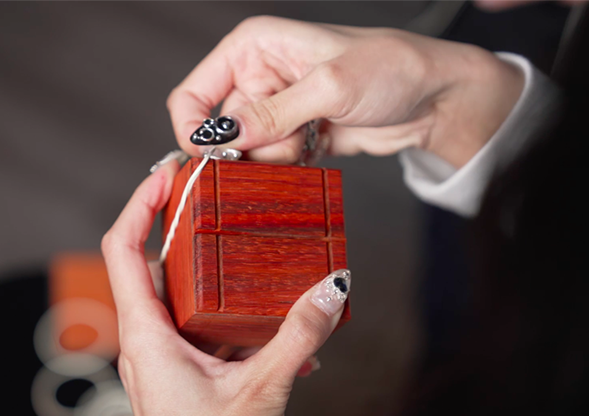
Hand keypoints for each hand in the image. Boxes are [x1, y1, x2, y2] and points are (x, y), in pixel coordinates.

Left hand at [101, 163, 346, 415]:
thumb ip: (298, 337)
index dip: (138, 204)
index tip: (168, 173)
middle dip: (190, 228)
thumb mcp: (261, 390)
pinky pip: (207, 327)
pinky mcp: (185, 369)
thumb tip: (332, 288)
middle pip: (156, 262)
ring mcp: (165, 355)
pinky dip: (238, 318)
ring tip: (260, 258)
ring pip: (186, 294)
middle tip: (224, 198)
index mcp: (145, 336)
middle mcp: (147, 339)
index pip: (121, 249)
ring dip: (221, 276)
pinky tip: (282, 334)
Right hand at [168, 16, 523, 167]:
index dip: (194, 128)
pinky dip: (290, 165)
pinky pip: (273, 163)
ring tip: (312, 138)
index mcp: (253, 48)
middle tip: (288, 143)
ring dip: (276, 158)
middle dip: (251, 148)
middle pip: (223, 131)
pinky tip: (318, 147)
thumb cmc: (390, 68)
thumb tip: (222, 137)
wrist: (433, 98)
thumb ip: (273, 114)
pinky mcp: (294, 135)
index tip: (210, 158)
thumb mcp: (330, 87)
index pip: (194, 92)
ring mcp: (278, 109)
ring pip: (249, 153)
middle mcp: (259, 77)